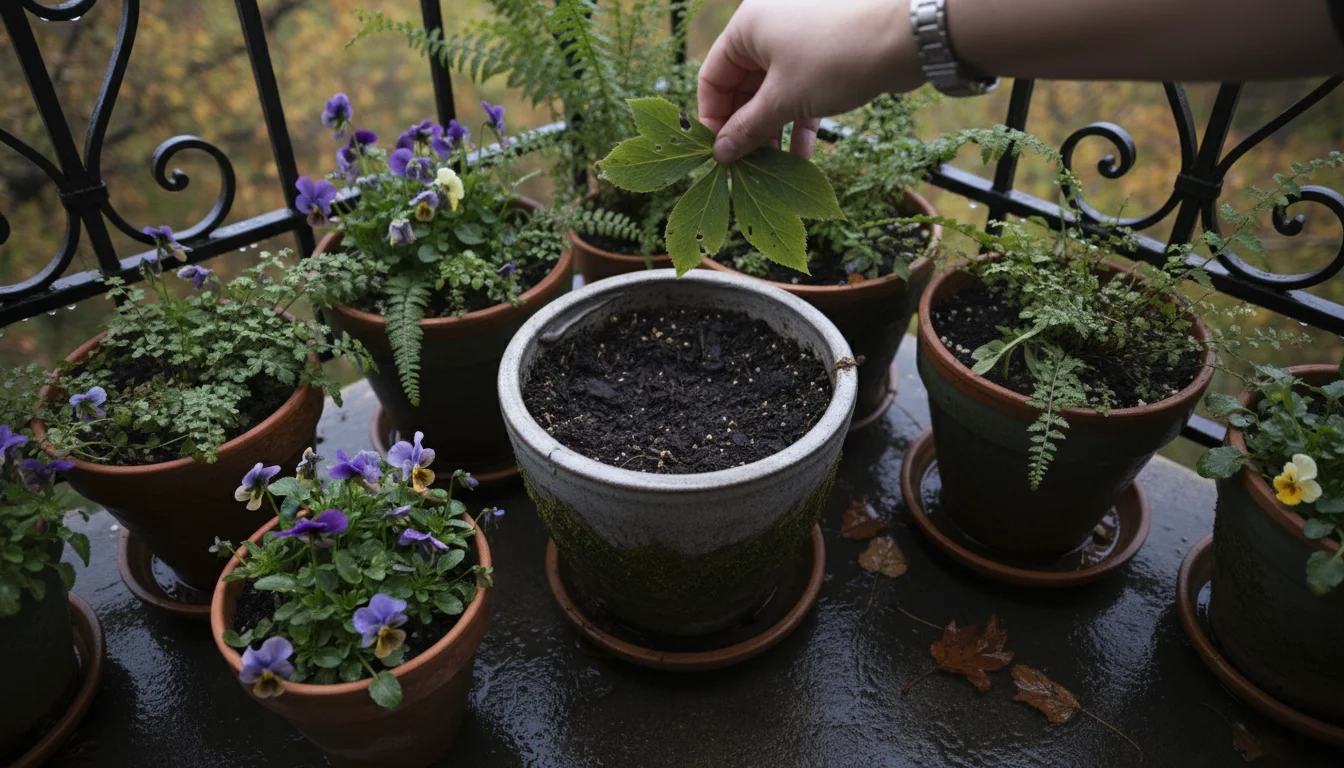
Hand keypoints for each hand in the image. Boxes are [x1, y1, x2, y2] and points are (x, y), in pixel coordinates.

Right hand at [697, 0, 922, 163]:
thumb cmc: (835, 59)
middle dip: (746, 130)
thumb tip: (721, 154)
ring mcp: (798, 43)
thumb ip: (747, 128)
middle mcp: (768, 30)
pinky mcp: (824, 58)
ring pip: (773, 95)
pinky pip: (800, 94)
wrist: (905, 38)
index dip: (713, 119)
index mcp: (747, 28)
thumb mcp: (784, 100)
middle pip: (743, 89)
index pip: (713, 78)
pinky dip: (798, 123)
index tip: (719, 154)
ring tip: (773, 171)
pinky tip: (801, 159)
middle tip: (746, 168)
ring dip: (772, 132)